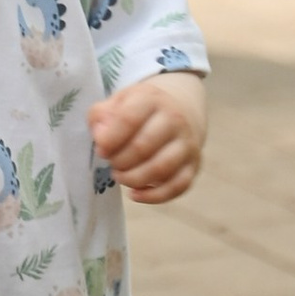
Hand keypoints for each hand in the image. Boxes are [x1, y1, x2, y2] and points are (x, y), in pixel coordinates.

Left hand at [89, 75, 205, 206]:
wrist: (182, 108)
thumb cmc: (141, 109)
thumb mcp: (118, 101)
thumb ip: (101, 115)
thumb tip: (100, 137)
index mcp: (151, 99)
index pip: (129, 119)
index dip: (110, 139)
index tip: (100, 149)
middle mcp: (174, 119)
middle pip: (143, 147)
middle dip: (119, 161)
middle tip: (111, 163)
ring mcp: (187, 143)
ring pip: (160, 168)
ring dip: (133, 178)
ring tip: (120, 176)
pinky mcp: (193, 165)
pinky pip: (177, 186)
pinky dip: (154, 196)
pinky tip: (135, 194)